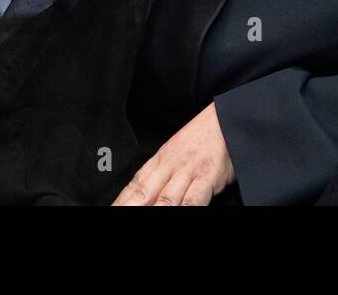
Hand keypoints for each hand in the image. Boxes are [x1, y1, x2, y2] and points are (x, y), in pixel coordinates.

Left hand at [111, 103, 235, 205]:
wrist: (226, 117)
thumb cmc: (203, 138)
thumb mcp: (174, 151)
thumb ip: (159, 174)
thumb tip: (143, 195)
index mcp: (159, 160)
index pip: (135, 186)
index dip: (121, 202)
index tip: (111, 210)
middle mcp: (170, 167)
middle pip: (144, 194)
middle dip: (131, 209)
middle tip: (117, 217)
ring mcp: (187, 172)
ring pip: (165, 200)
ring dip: (155, 212)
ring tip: (144, 220)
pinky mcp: (207, 177)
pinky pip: (193, 200)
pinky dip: (185, 209)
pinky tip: (179, 214)